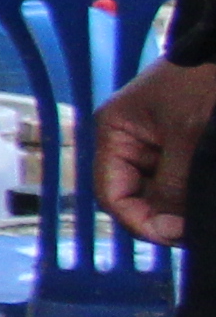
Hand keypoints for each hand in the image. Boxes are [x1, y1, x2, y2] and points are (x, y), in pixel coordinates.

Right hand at [93, 56, 215, 245]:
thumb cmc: (205, 81)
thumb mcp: (187, 136)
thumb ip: (173, 184)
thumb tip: (168, 228)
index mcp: (115, 132)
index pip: (111, 194)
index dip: (139, 220)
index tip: (177, 235)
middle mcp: (128, 140)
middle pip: (133, 196)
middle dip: (162, 215)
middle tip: (195, 229)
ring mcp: (154, 143)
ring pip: (158, 192)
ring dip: (179, 206)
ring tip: (203, 214)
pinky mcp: (180, 144)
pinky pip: (177, 180)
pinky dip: (191, 193)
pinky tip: (204, 199)